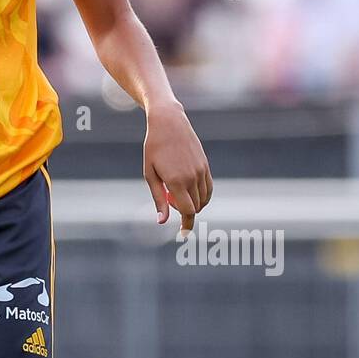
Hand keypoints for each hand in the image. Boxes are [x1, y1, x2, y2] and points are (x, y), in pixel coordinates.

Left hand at [143, 101, 212, 234]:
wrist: (169, 123)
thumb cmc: (154, 148)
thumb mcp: (150, 174)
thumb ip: (158, 199)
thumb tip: (162, 221)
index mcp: (176, 181)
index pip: (187, 211)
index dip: (186, 224)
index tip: (183, 234)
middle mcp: (192, 177)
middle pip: (195, 207)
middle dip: (184, 210)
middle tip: (168, 198)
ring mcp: (201, 171)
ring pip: (203, 199)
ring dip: (193, 203)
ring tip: (176, 190)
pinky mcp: (205, 165)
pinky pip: (208, 188)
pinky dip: (201, 195)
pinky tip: (189, 190)